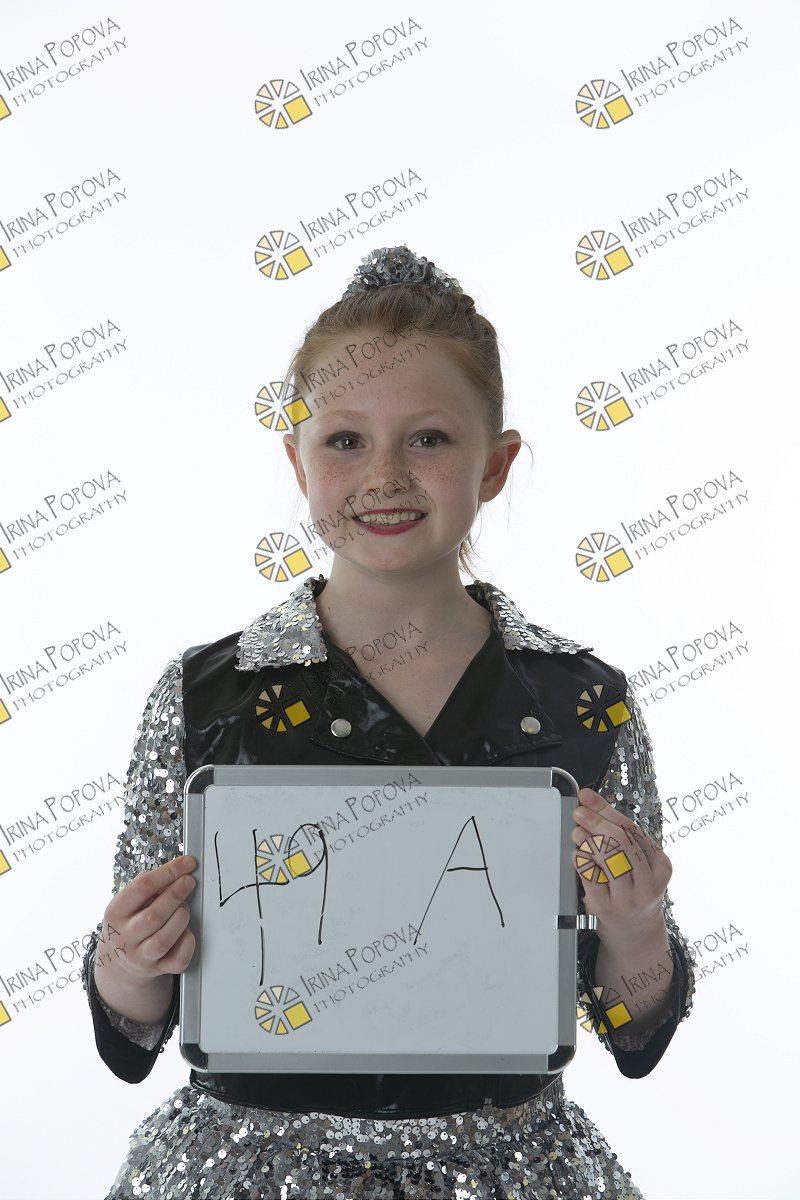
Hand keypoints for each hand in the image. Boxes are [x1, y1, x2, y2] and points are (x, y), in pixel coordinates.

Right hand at [95, 855, 197, 989]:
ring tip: (184, 908)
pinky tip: (186, 931)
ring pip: (164, 939)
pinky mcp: (157, 970)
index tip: (187, 863)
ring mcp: (140, 957)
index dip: (169, 872)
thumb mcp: (126, 901)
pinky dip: (187, 943)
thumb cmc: (128, 923)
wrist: (119, 961)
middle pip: (154, 915)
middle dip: (177, 894)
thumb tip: (175, 871)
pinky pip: (177, 959)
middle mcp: (124, 938)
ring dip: (181, 918)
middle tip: (189, 883)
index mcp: (115, 913)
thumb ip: (146, 885)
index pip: (142, 888)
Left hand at [571, 788, 671, 946]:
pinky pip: (591, 877)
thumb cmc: (635, 892)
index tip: (587, 797)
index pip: (632, 830)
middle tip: (579, 812)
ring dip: (588, 839)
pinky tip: (577, 853)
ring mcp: (628, 898)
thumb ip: (623, 839)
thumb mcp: (642, 867)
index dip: (606, 810)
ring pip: (607, 858)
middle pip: (621, 842)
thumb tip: (593, 807)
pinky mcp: (606, 909)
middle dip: (596, 822)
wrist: (636, 935)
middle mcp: (648, 883)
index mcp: (661, 866)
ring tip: (577, 832)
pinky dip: (581, 860)